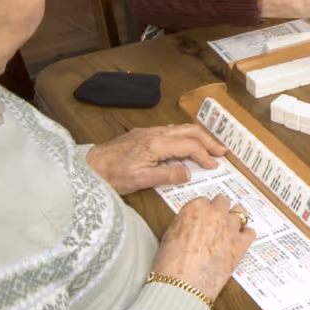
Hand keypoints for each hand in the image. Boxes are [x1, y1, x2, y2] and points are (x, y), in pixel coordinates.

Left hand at [86, 123, 225, 194]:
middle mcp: (154, 133)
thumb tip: (189, 173)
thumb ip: (168, 175)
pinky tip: (183, 145)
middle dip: (207, 140)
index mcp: (157, 144)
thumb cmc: (112, 175)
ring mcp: (146, 132)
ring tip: (207, 146)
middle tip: (221, 151)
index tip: (215, 165)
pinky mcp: (140, 134)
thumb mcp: (142, 180)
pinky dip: (183, 136)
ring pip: (179, 128)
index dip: (205, 155)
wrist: (88, 166)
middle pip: (189, 131)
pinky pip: (169, 130)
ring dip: (196, 136)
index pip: (190, 146)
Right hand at [151, 193, 253, 303]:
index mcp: (196, 208)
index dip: (204, 210)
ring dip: (235, 219)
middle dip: (219, 210)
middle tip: (217, 220)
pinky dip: (246, 235)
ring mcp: (231, 228)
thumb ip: (185, 222)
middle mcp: (215, 214)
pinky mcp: (241, 244)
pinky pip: (250, 233)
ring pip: (240, 212)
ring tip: (230, 227)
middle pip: (223, 202)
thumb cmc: (172, 263)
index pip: (204, 200)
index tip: (204, 216)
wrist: (183, 285)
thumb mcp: (170, 234)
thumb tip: (191, 224)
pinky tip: (241, 239)